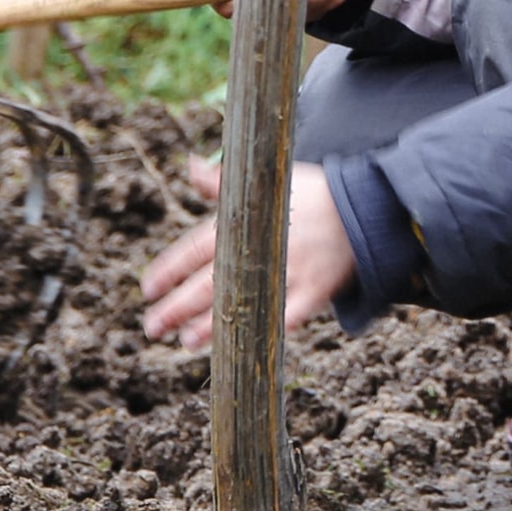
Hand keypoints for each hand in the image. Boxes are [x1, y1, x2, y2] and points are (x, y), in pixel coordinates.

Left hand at [138, 156, 355, 348]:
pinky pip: (290, 315)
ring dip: (211, 324)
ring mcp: (290, 271)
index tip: (147, 287)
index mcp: (245, 221)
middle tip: (152, 326)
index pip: (196, 247)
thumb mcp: (265, 180)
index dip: (169, 269)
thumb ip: (222, 181)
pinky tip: (244, 344)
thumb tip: (191, 166)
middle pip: (210, 282)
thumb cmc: (310, 192)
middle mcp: (262, 248)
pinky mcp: (316, 289)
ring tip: (185, 340)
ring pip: (243, 303)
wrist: (364, 204)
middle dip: (177, 305)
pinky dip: (269, 327)